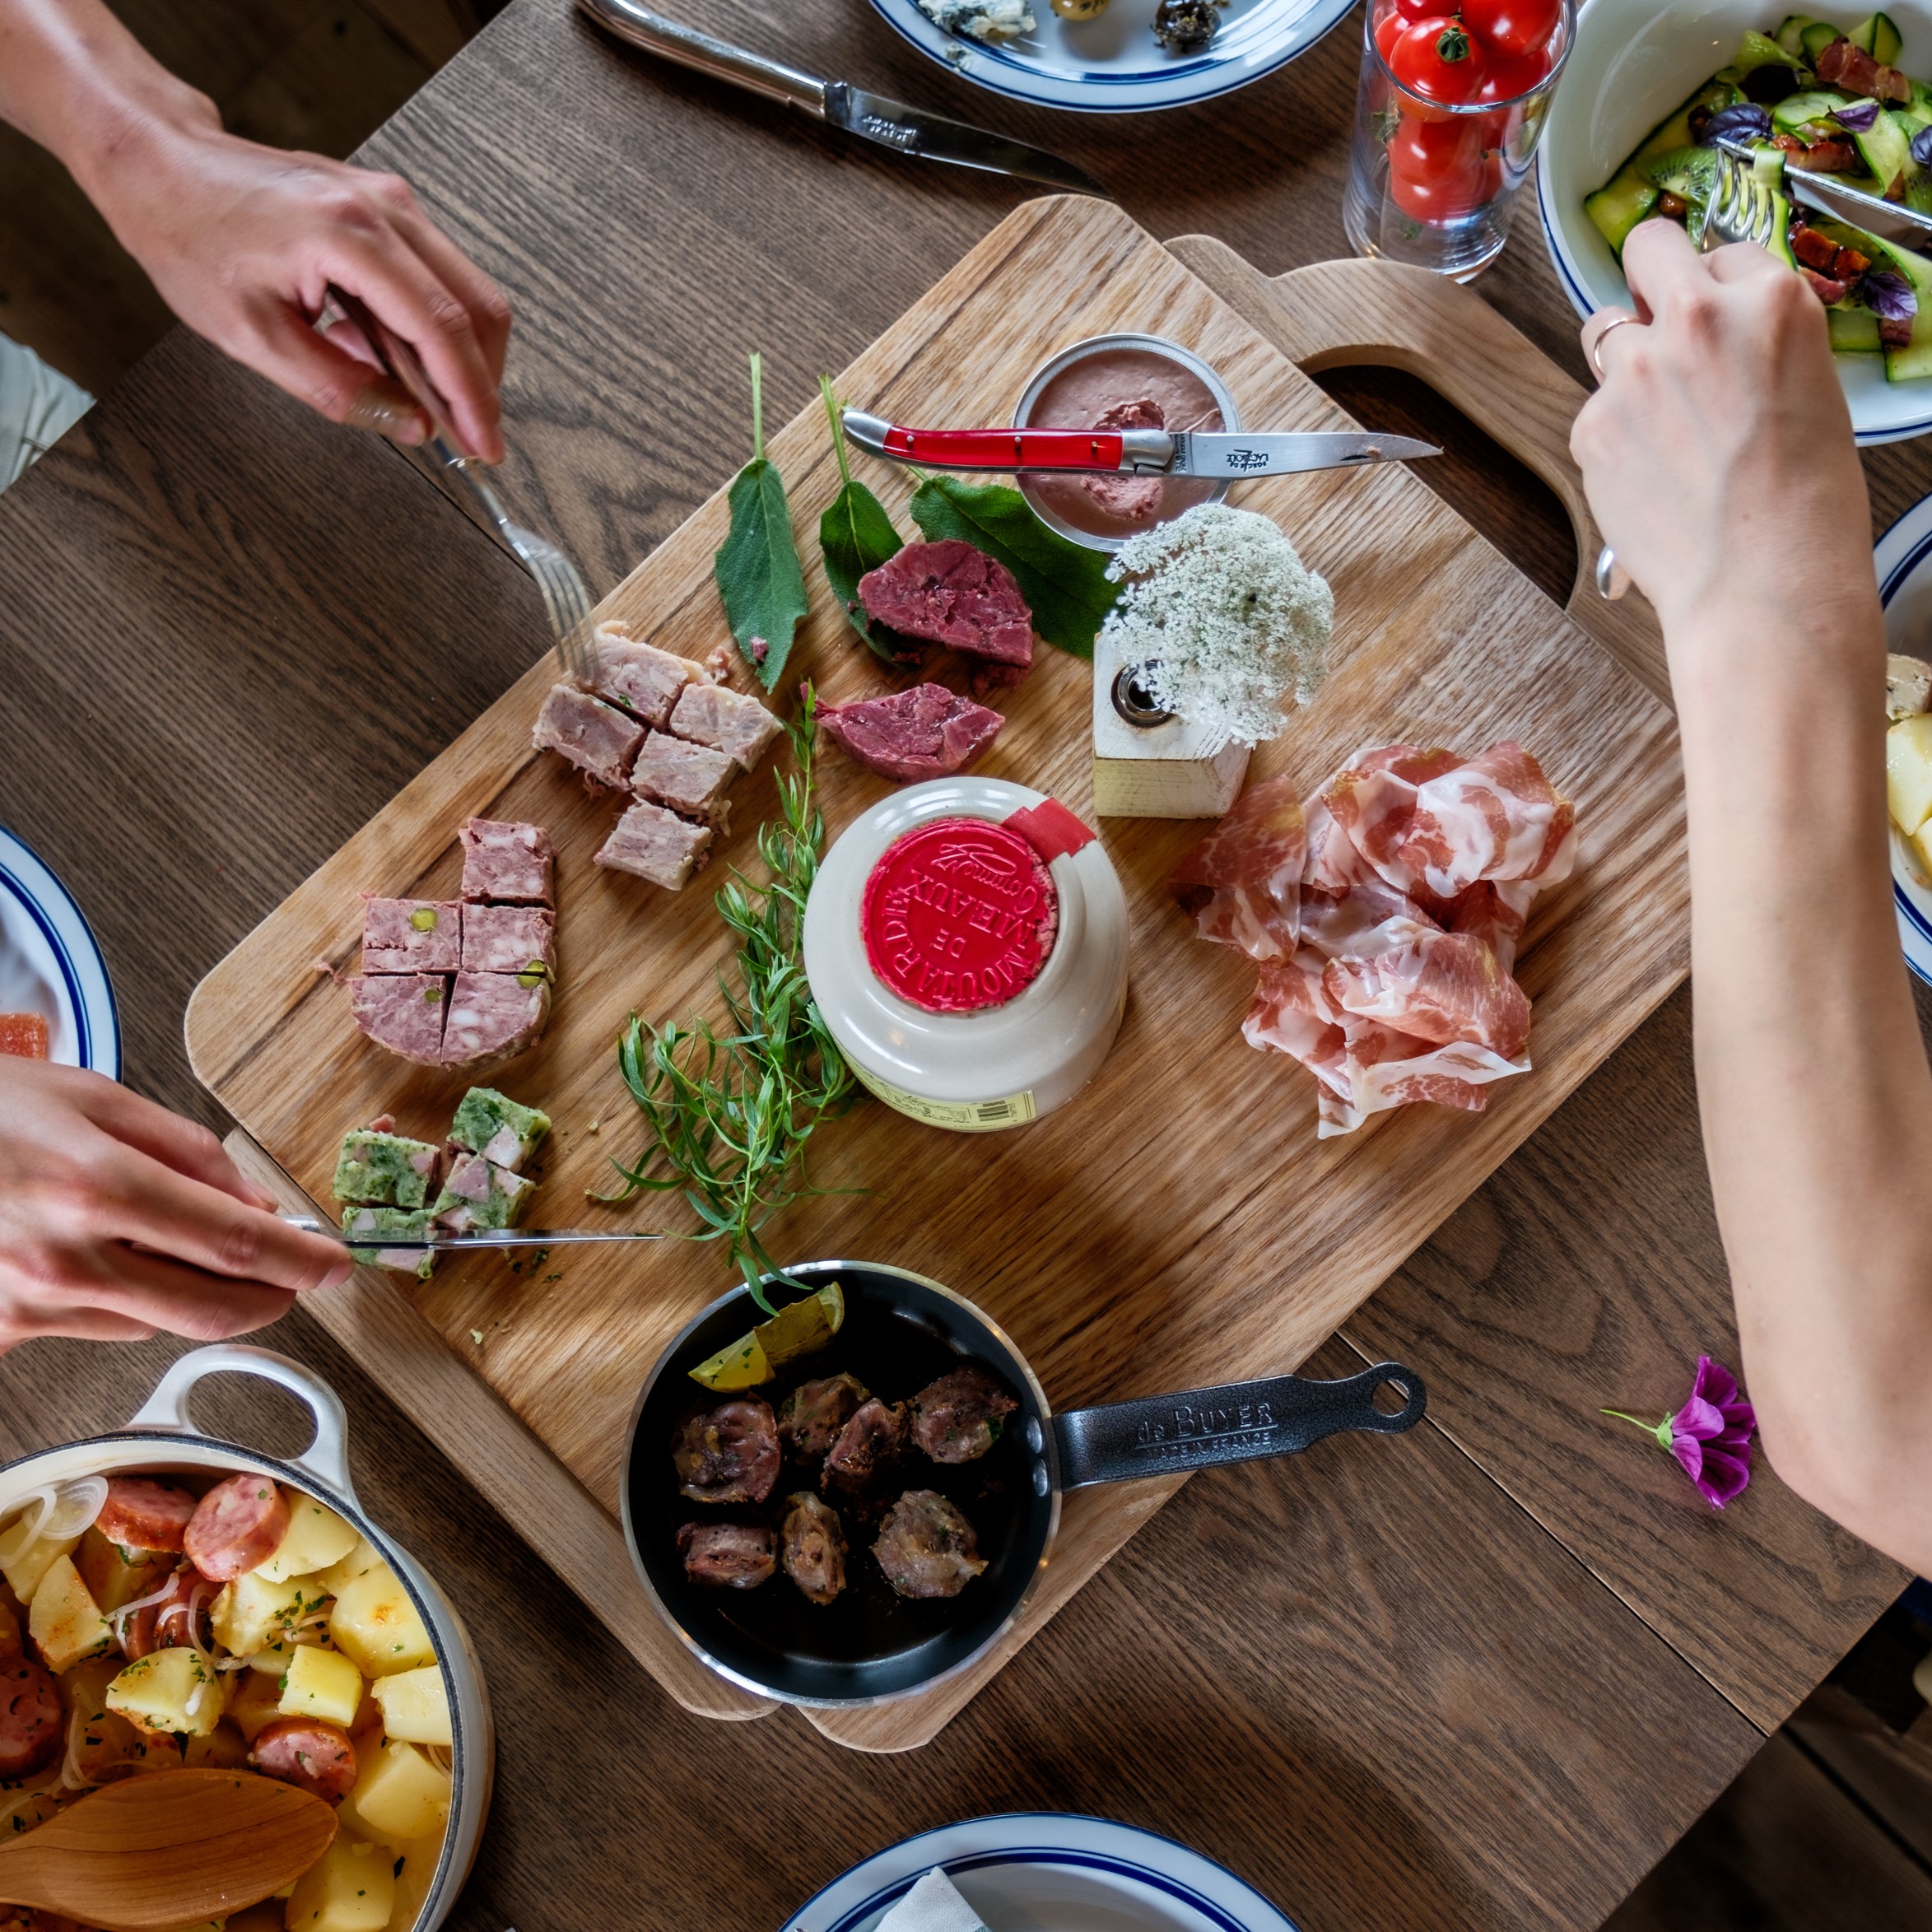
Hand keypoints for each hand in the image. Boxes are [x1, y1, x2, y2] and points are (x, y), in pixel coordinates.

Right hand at [0, 1059, 350, 1353]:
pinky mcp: (4, 1330)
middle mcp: (65, 1256)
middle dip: (269, 1296)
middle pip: (210, 1307)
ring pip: (159, 1321)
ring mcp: (29, 1303)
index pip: (237, 1244)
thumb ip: (191, 1154)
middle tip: (293, 1275)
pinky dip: (131, 1300)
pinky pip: (100, 1328)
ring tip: (184, 1244)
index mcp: (98, 1184)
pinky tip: (114, 1258)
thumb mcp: (96, 1099)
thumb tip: (260, 1205)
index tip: (337, 1266)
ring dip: (197, 1293)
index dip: (301, 1261)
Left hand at [85, 109, 510, 460]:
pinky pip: (438, 276)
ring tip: (411, 392)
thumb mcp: (253, 335)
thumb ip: (339, 387)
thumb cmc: (190, 237)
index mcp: (348, 235)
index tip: (485, 445)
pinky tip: (388, 353)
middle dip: (480, 381)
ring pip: (466, 292)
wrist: (162, 167)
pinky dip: (431, 328)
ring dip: (456, 356)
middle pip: (476, 307)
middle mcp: (384, 208)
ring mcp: (391, 202)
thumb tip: (411, 424)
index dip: (472, 397)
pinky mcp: (388, 207)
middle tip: (466, 434)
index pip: (442, 328)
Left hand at [1570, 220, 1874, 661]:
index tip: (1720, 323)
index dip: (1720, 291)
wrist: (1762, 577)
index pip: (1726, 255)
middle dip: (1652, 276)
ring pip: (1604, 330)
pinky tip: (1649, 474)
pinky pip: (1593, 409)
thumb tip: (1713, 335)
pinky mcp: (1592, 424)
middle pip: (1649, 247)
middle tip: (1658, 317)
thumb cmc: (1804, 499)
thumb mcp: (1809, 387)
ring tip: (1658, 418)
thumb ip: (1753, 342)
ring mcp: (1636, 370)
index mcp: (1770, 300)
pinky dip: (1613, 435)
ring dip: (1623, 360)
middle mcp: (1697, 319)